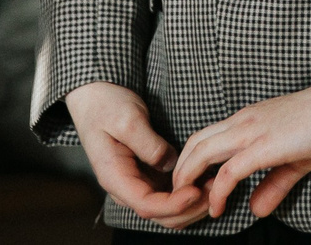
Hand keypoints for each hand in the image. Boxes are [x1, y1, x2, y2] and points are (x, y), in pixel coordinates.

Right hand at [65, 82, 205, 228]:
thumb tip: (169, 164)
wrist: (96, 95)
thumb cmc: (106, 105)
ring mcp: (137, 182)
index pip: (146, 205)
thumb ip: (148, 145)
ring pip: (166, 209)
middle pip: (159, 215)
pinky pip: (168, 194)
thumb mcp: (128, 120)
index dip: (174, 204)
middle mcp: (125, 186)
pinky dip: (188, 193)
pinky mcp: (147, 174)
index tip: (196, 191)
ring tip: (214, 185)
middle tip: (213, 190)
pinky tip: (205, 179)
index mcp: (114, 177)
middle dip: (188, 209)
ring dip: (191, 204)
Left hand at [173, 78, 310, 219]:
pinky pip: (229, 171)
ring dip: (189, 179)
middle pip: (195, 144)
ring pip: (202, 153)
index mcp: (248, 120)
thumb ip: (274, 183)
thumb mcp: (297, 160)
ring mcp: (252, 130)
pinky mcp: (264, 145)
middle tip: (183, 198)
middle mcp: (243, 121)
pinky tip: (218, 207)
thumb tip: (257, 209)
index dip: (193, 164)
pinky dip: (218, 191)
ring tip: (190, 202)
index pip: (206, 138)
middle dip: (181, 173)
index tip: (198, 190)